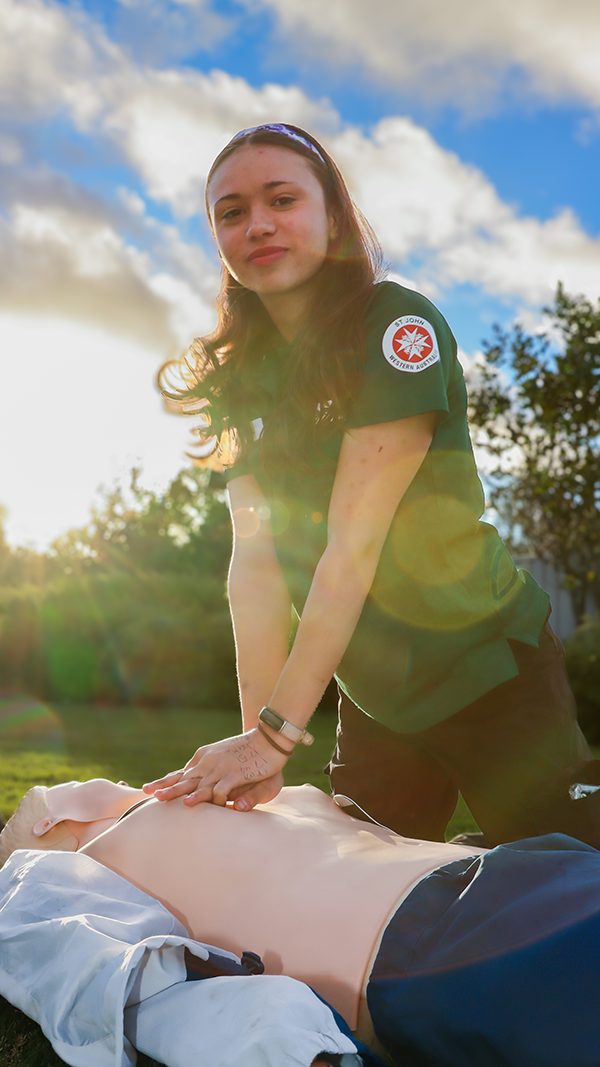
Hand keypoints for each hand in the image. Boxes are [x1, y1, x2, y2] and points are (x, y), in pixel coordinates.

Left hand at [143, 729, 288, 808]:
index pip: (182, 772)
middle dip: (166, 787)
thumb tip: (198, 785)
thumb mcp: (225, 761)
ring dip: (179, 792)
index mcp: (205, 758)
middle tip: (149, 794)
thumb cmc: (248, 753)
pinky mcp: (235, 774)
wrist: (269, 739)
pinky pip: (218, 788)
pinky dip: (206, 797)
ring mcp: (221, 768)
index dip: (166, 781)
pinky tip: (194, 803)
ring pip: (197, 783)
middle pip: (184, 778)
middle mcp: (209, 762)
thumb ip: (212, 773)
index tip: (149, 788)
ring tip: (163, 799)